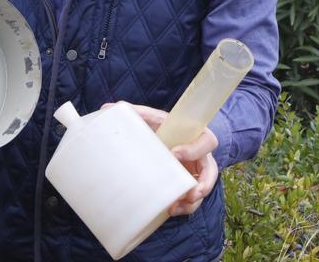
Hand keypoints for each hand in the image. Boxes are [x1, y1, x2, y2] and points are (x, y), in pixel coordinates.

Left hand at [108, 102, 218, 216]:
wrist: (165, 140)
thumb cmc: (162, 128)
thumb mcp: (152, 119)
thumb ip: (136, 113)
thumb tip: (107, 108)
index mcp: (195, 136)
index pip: (207, 141)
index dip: (194, 149)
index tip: (174, 154)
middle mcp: (200, 156)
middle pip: (211, 171)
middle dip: (203, 183)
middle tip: (188, 192)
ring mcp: (195, 173)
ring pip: (204, 189)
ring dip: (193, 201)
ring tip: (176, 207)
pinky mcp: (188, 186)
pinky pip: (193, 200)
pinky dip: (184, 207)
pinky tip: (170, 210)